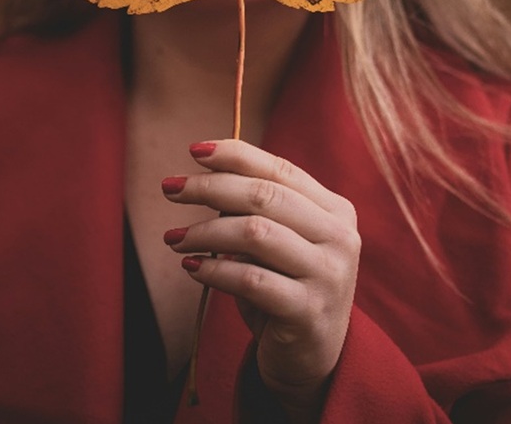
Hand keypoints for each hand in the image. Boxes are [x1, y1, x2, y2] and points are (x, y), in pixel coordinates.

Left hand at [161, 140, 359, 418]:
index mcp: (335, 209)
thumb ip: (255, 208)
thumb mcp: (279, 241)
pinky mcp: (309, 312)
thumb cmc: (286, 286)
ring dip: (205, 231)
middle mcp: (340, 237)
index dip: (236, 154)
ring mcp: (329, 275)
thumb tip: (202, 175)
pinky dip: (213, 270)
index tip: (194, 150)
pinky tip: (190, 267)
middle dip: (210, 187)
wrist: (313, 359)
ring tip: (173, 238)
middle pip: (265, 196)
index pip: (280, 169)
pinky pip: (250, 280)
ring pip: (255, 234)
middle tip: (170, 188)